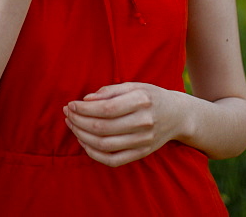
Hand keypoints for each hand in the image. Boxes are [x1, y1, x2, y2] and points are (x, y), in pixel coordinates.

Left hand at [63, 83, 182, 166]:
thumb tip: (86, 100)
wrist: (177, 115)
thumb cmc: (150, 96)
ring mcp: (144, 141)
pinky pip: (113, 160)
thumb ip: (109, 91)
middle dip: (79, 121)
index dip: (84, 109)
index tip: (71, 104)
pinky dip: (94, 154)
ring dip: (82, 136)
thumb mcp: (133, 85)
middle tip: (68, 114)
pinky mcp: (141, 154)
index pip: (106, 109)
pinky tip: (84, 143)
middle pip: (102, 127)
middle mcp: (144, 122)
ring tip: (72, 126)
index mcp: (141, 100)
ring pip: (105, 145)